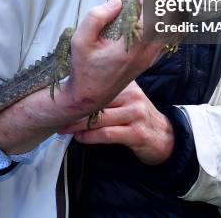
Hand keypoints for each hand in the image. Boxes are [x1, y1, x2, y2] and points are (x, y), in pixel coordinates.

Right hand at [0, 0, 165, 154]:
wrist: (90, 97)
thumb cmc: (83, 68)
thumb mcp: (80, 41)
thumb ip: (96, 18)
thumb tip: (117, 2)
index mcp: (130, 51)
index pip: (149, 23)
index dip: (149, 3)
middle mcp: (145, 55)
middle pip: (168, 26)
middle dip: (170, 2)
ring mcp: (150, 59)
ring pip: (172, 33)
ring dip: (174, 11)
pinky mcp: (150, 60)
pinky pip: (169, 40)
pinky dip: (173, 23)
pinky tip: (171, 12)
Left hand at [58, 81, 174, 165]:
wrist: (164, 136)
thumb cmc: (138, 116)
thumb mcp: (128, 97)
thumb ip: (109, 91)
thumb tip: (77, 88)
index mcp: (128, 84)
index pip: (100, 82)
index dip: (79, 89)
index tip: (62, 94)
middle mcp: (133, 96)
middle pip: (97, 100)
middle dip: (75, 107)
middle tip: (57, 111)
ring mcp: (135, 115)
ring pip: (100, 118)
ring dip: (77, 125)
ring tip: (63, 127)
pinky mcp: (136, 134)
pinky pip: (107, 134)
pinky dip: (90, 137)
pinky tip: (80, 138)